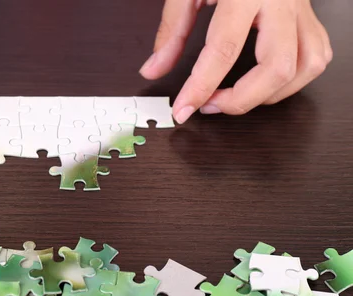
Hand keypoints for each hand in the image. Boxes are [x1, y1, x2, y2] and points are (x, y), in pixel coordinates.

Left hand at [140, 0, 332, 123]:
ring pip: (305, 66)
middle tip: (209, 105)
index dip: (200, 88)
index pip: (224, 50)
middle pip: (276, 68)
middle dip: (241, 100)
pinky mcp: (309, 15)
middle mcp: (281, 1)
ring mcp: (301, 9)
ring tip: (236, 97)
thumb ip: (172, 30)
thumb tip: (153, 69)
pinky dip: (294, 79)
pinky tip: (267, 82)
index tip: (182, 110)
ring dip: (270, 95)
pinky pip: (316, 55)